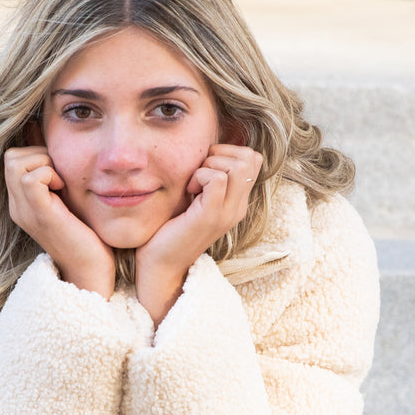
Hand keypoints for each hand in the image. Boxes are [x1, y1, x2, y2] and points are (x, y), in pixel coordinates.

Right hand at [4, 146, 115, 296]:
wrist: (90, 271)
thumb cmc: (87, 236)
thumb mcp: (67, 202)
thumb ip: (58, 182)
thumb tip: (62, 153)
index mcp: (22, 204)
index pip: (13, 160)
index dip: (37, 155)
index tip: (59, 174)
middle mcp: (18, 207)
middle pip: (11, 158)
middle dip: (39, 154)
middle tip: (60, 175)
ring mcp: (25, 211)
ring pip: (15, 163)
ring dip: (44, 163)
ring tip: (61, 183)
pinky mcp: (40, 215)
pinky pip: (30, 179)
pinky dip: (49, 174)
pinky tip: (63, 189)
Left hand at [135, 144, 263, 324]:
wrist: (161, 265)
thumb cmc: (171, 228)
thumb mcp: (196, 198)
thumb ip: (207, 178)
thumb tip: (206, 149)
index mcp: (237, 202)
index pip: (253, 159)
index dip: (229, 152)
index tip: (204, 166)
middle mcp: (238, 207)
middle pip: (251, 158)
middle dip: (221, 154)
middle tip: (199, 172)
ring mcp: (227, 213)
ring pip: (238, 166)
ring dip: (210, 165)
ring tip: (193, 184)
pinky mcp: (210, 216)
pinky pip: (217, 179)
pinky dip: (200, 176)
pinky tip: (188, 191)